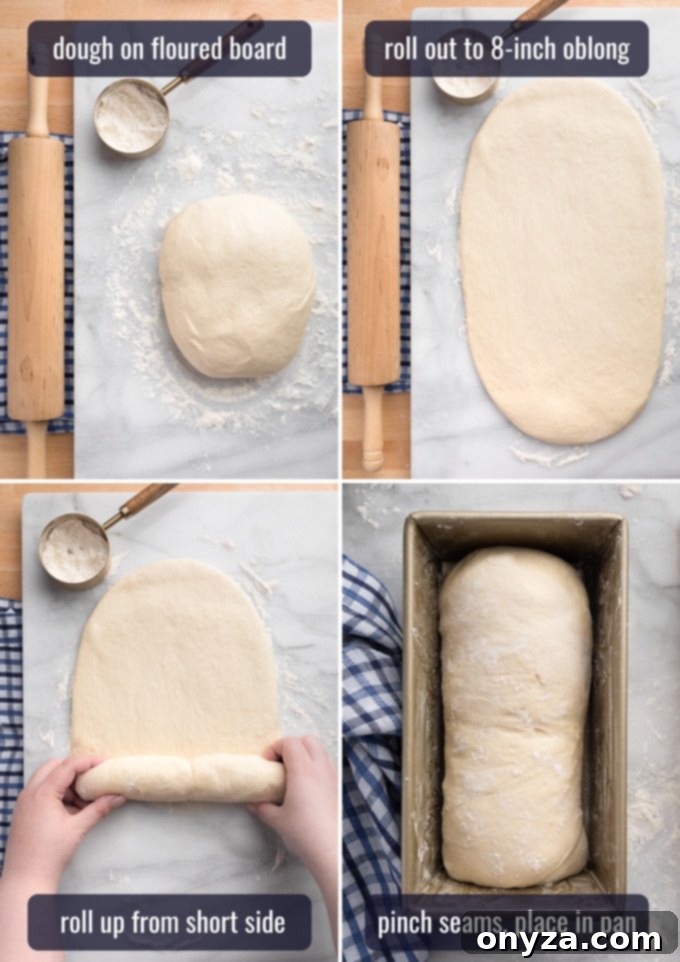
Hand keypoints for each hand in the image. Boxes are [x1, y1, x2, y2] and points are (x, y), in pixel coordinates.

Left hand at [2, 756, 125, 889]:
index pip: (68, 766)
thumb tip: (119, 797)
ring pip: (46, 779)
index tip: (105, 763)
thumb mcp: (78, 828)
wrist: (25, 880)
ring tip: (83, 802)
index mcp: (42, 793)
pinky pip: (41, 793)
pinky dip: (57, 794)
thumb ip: (99, 808)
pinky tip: (70, 811)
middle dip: (74, 770)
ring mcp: (23, 802)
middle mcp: (29, 793)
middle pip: (54, 766)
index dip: (88, 761)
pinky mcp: (23, 812)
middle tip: (91, 781)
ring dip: (66, 784)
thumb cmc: (49, 854)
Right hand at [248, 736, 337, 946]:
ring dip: (305, 754)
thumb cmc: (303, 833)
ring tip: (293, 775)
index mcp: (304, 770)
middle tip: (279, 764)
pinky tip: (308, 788)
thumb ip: (262, 807)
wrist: (333, 851)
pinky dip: (316, 767)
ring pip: (320, 750)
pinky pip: (327, 765)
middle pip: (308, 739)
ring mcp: (333, 775)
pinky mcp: (339, 786)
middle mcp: (321, 767)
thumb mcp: (277, 820)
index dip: (275, 747)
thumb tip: (251, 802)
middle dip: (291, 746)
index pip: (290, 742)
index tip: (266, 764)